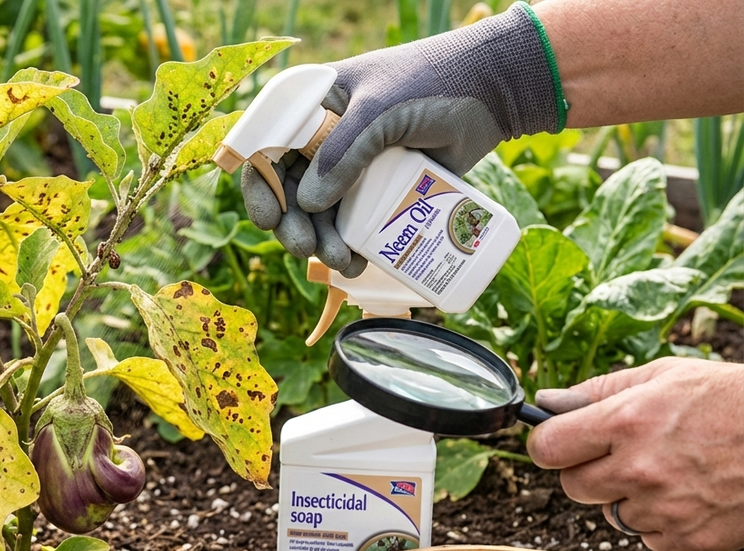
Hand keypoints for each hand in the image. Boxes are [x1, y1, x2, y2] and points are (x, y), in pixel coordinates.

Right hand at [242, 3, 560, 267]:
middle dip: (293, 224)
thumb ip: (343, 152)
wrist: (493, 92)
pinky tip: (356, 263)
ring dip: (321, 242)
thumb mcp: (380, 111)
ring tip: (341, 262)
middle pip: (290, 189)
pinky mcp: (380, 190)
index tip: (268, 217)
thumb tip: (309, 203)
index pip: (269, 146)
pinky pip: (353, 223)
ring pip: (321, 214)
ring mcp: (353, 166)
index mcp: (314, 105)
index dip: (261, 183)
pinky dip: (350, 246)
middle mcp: (325, 138)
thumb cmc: (432, 83)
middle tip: (304, 248)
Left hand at [528, 358, 743, 550]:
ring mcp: (663, 510)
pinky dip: (661, 523)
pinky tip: (690, 495)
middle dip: (589, 471)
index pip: (547, 448)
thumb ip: (599, 390)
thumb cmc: (733, 400)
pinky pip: (647, 539)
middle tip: (625, 454)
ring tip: (671, 471)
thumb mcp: (665, 375)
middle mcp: (638, 470)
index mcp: (626, 422)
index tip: (561, 442)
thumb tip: (548, 401)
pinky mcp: (687, 542)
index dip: (550, 445)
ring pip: (609, 514)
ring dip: (628, 497)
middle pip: (571, 486)